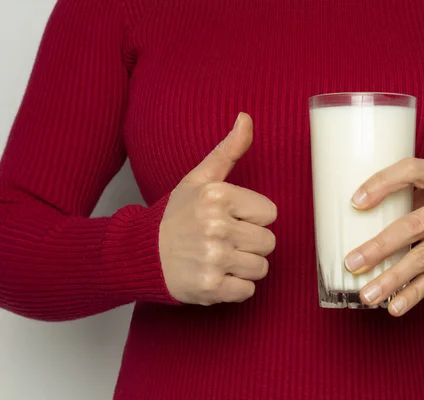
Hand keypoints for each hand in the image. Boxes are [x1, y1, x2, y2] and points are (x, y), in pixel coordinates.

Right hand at [159, 113, 276, 304]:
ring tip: (220, 258)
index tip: (230, 218)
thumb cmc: (175, 216)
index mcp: (217, 196)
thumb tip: (246, 117)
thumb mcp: (199, 179)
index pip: (270, 213)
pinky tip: (216, 275)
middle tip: (224, 241)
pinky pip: (247, 291)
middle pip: (268, 242)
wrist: (141, 254)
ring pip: (261, 267)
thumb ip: (228, 150)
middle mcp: (216, 226)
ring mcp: (213, 259)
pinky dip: (235, 288)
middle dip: (250, 243)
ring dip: (244, 266)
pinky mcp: (210, 288)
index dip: (252, 217)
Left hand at [344, 158, 423, 316]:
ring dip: (392, 278)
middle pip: (415, 225)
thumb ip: (403, 196)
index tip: (355, 203)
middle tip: (352, 263)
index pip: (412, 170)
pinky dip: (413, 293)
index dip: (383, 183)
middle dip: (380, 247)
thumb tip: (350, 219)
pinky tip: (395, 305)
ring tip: (367, 294)